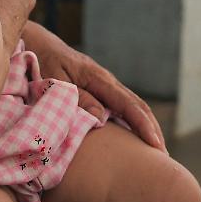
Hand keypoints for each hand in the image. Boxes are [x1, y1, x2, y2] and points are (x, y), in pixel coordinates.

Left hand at [20, 22, 167, 152]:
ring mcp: (103, 85)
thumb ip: (77, 97)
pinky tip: (133, 138)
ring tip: (154, 153)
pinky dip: (132, 122)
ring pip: (132, 106)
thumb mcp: (55, 80)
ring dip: (145, 127)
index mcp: (98, 78)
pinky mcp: (97, 90)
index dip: (143, 126)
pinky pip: (120, 107)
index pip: (128, 104)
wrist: (37, 43)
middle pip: (138, 106)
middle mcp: (106, 80)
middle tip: (163, 158)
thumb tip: (101, 118)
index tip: (155, 147)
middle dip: (152, 130)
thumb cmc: (42, 61)